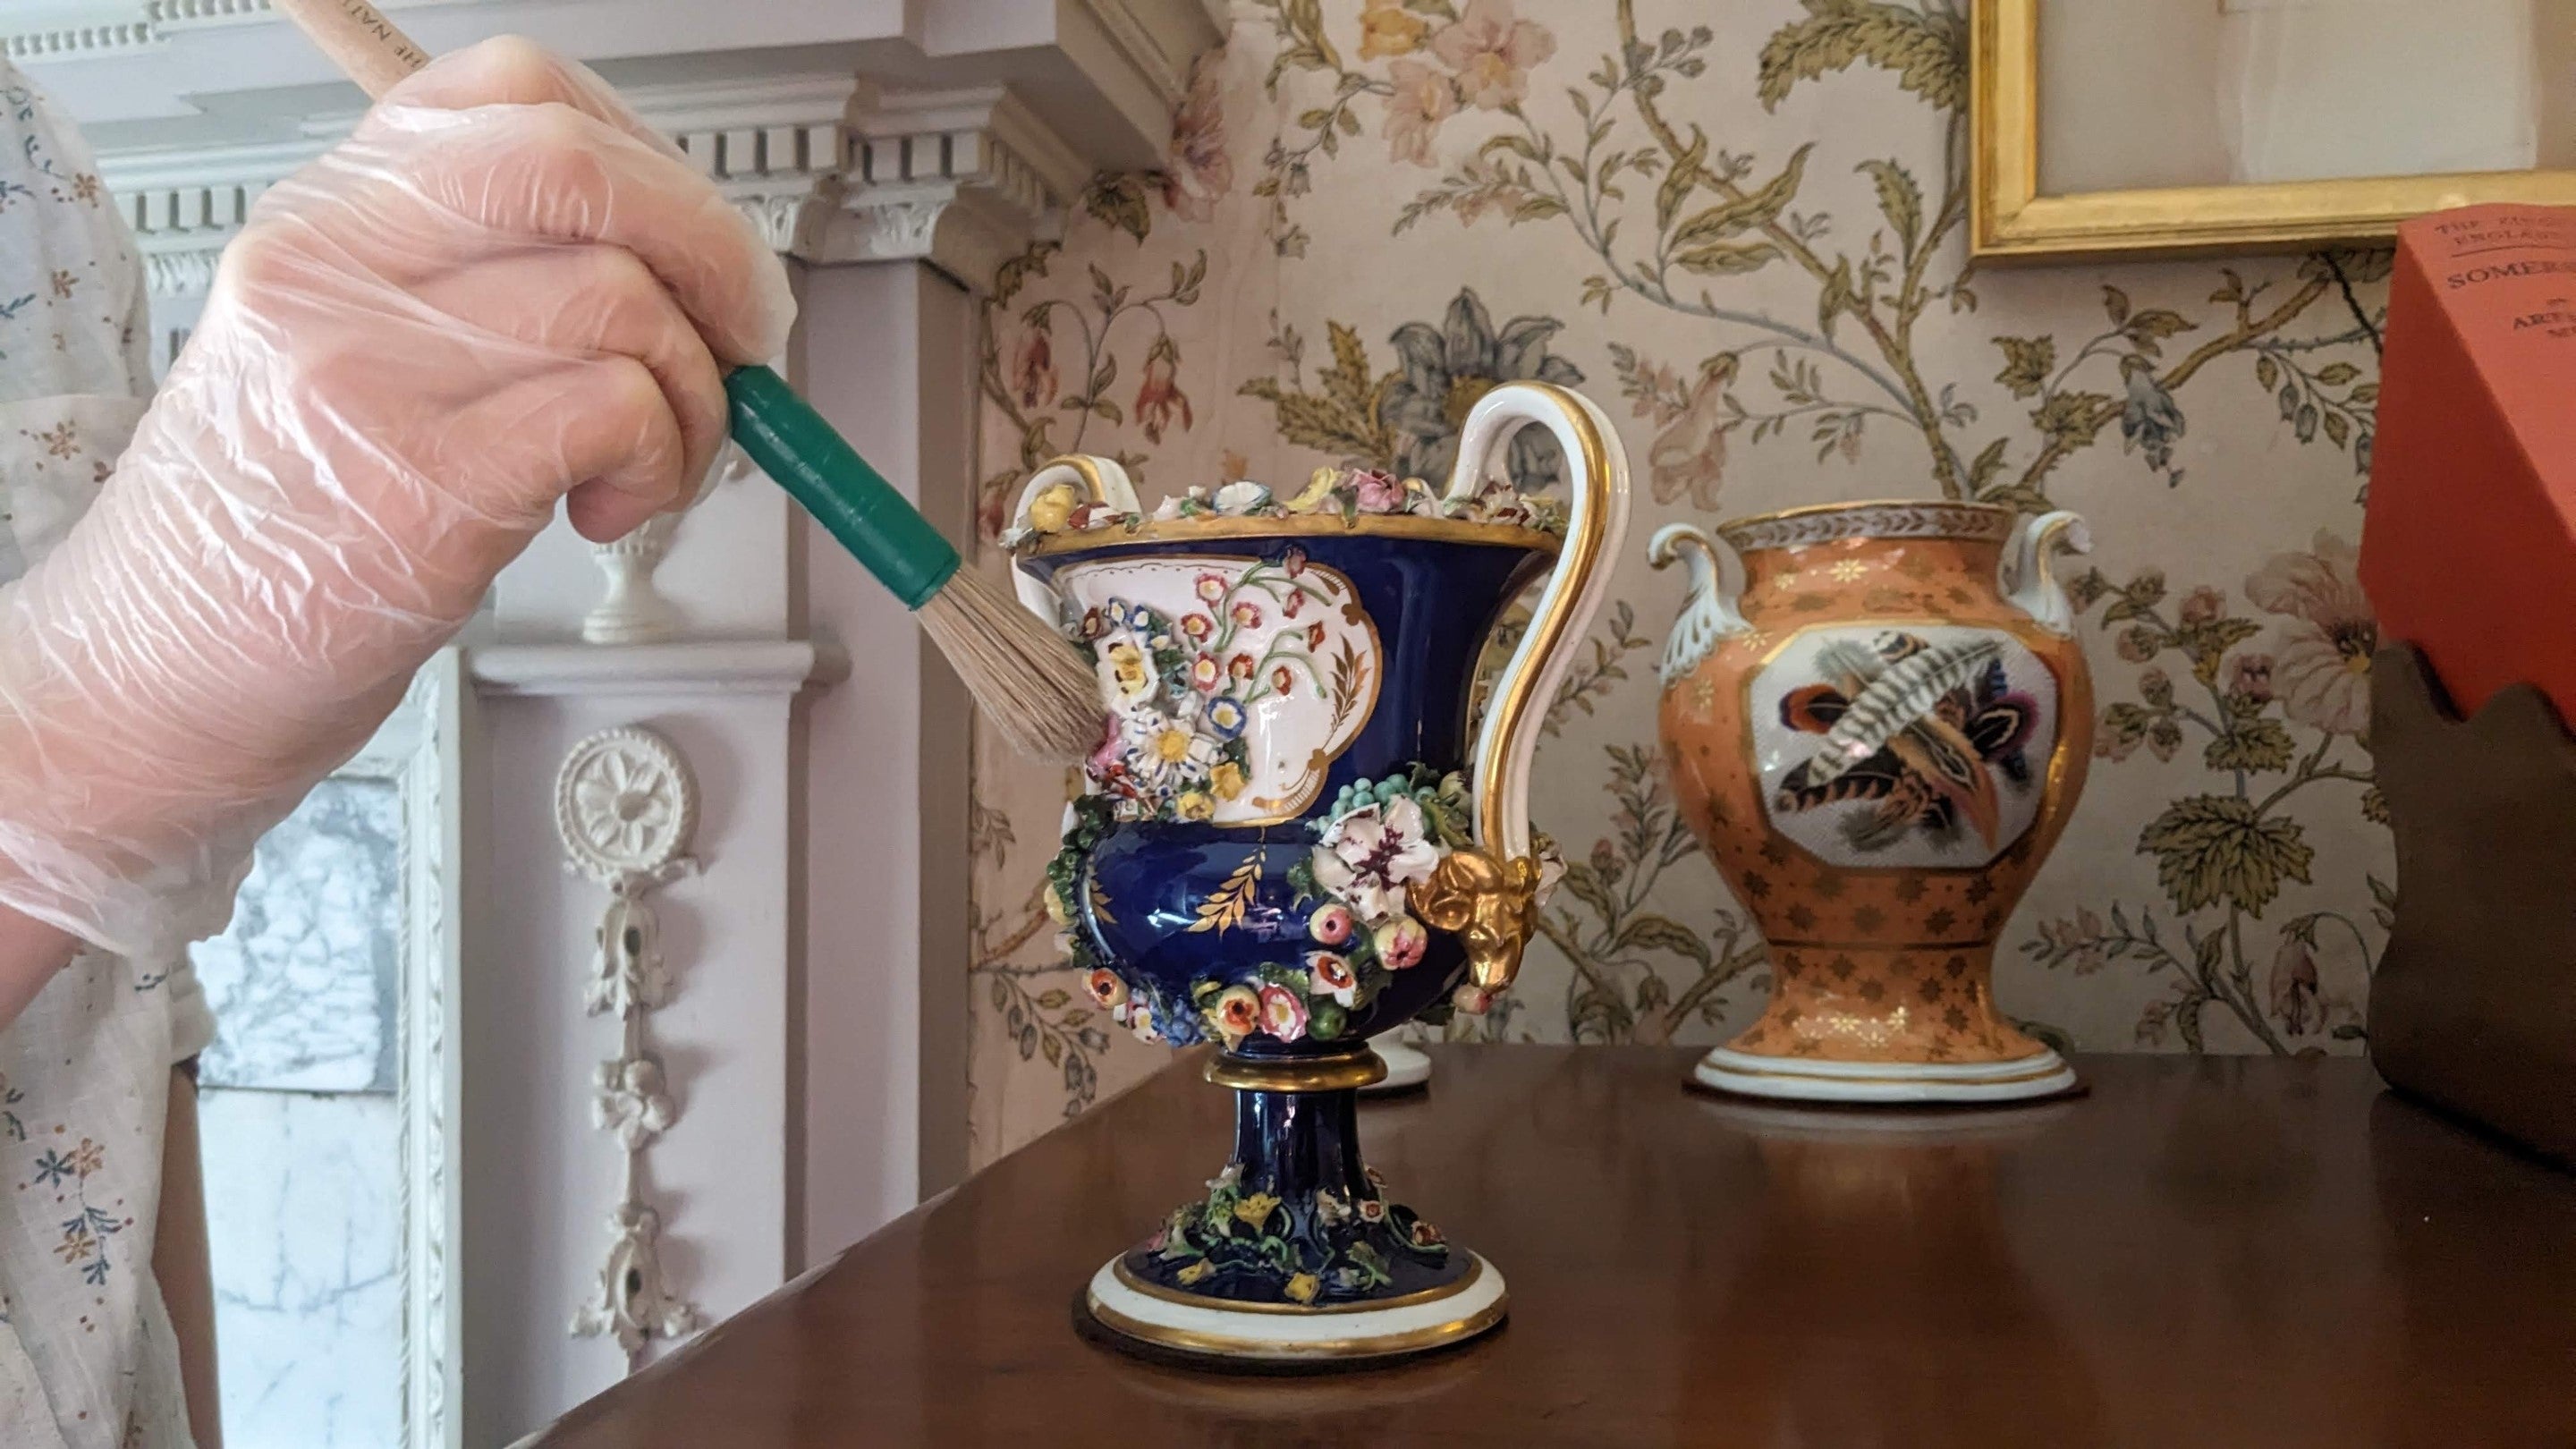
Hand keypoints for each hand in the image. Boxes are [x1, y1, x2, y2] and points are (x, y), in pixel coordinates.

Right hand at [0, 38, 792, 957]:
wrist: (153, 676)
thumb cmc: (274, 531)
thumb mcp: (347, 350)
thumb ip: (481, 282)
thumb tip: (679, 263)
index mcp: (328, 215)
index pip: (518, 95)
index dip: (649, 158)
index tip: (693, 243)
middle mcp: (337, 266)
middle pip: (581, 169)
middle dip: (713, 252)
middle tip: (742, 341)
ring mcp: (375, 369)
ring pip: (627, 298)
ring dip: (698, 395)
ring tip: (653, 465)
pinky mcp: (427, 483)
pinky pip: (623, 408)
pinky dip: (666, 461)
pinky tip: (611, 509)